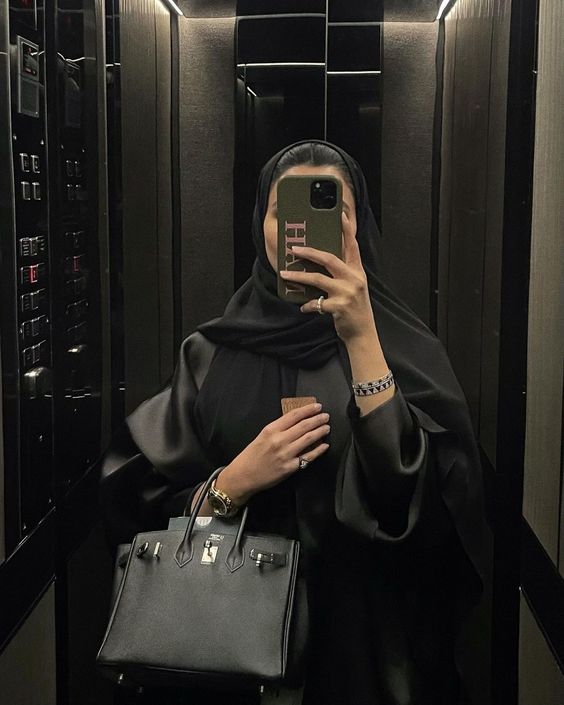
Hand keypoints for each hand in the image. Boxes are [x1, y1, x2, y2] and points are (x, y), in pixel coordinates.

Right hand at [216, 403, 329, 503]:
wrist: (243, 475)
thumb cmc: (252, 455)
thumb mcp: (262, 436)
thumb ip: (278, 428)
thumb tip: (297, 421)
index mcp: (271, 430)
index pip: (294, 415)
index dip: (308, 410)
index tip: (317, 406)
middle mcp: (279, 440)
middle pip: (303, 426)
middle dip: (317, 419)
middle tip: (326, 416)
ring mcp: (285, 454)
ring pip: (308, 439)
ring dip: (320, 432)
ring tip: (327, 428)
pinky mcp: (290, 468)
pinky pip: (308, 457)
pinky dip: (318, 450)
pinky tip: (324, 446)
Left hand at [279, 212, 374, 341]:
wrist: (363, 333)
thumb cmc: (355, 309)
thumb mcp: (354, 287)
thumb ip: (342, 274)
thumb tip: (319, 263)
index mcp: (357, 272)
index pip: (352, 246)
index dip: (346, 229)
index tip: (340, 214)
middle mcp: (354, 279)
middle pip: (329, 259)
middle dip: (310, 252)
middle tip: (294, 248)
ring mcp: (347, 293)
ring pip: (318, 279)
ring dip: (299, 277)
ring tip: (285, 275)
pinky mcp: (339, 307)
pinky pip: (316, 303)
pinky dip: (308, 305)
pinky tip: (304, 307)